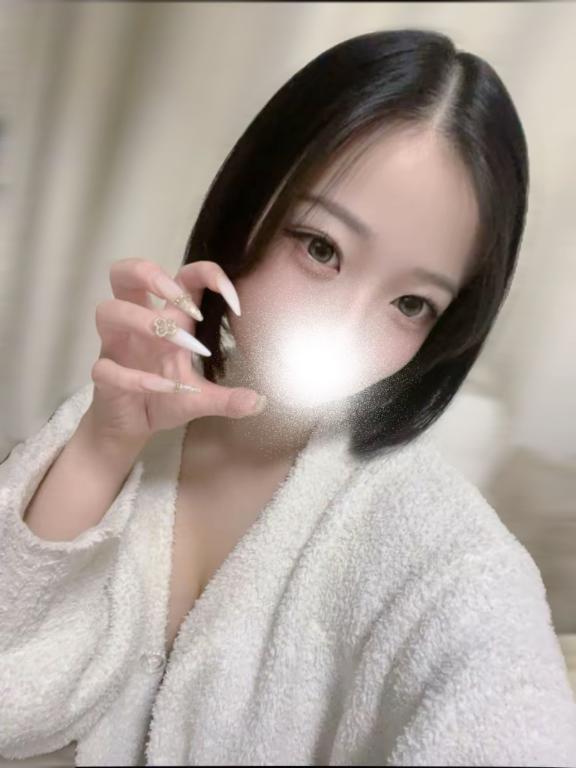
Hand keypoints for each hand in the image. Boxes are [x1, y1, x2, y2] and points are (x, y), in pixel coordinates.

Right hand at [86, 257, 265, 445]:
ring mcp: (116, 347)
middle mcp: (137, 324)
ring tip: (177, 344)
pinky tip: (163, 387)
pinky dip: (136, 377)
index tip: (235, 301)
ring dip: (146, 322)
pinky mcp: (102, 376)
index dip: (206, 274)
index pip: (180, 276)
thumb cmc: (165, 398)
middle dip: (151, 275)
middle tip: (182, 302)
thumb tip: (260, 403)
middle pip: (125, 273)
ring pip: (108, 310)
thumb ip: (228, 398)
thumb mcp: (201, 398)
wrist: (132, 428)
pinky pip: (106, 367)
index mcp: (166, 318)